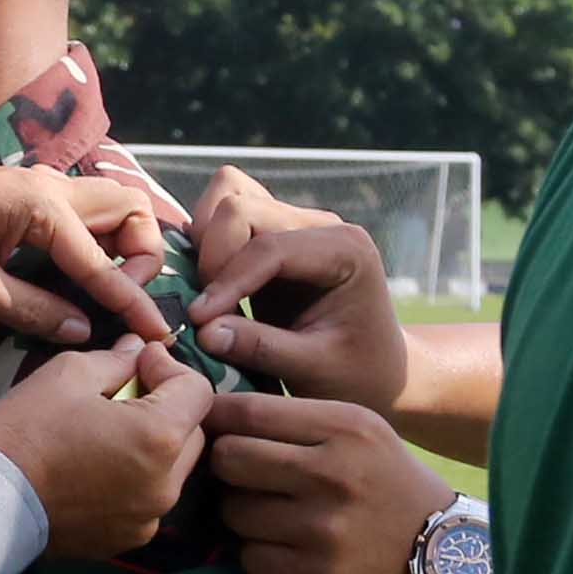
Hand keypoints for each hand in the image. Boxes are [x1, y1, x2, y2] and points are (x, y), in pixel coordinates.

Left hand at [0, 164, 172, 347]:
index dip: (130, 301)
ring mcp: (44, 188)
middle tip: (120, 296)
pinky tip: (83, 274)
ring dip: (125, 244)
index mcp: (40, 206)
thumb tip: (81, 331)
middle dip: (142, 254)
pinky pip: (86, 214)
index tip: (156, 332)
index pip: (102, 261)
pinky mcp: (33, 197)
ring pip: (114, 207)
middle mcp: (53, 188)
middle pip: (132, 210)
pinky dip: (100, 240)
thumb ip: (28, 308)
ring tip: (106, 287)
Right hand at [0, 342, 216, 560]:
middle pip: (194, 432)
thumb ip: (117, 359)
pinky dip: (136, 480)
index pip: (198, 390)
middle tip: (125, 398)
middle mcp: (167, 482)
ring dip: (155, 447)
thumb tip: (139, 350)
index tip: (138, 364)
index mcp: (159, 436)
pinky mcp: (128, 538)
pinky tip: (98, 472)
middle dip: (168, 409)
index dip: (170, 368)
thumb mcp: (67, 374)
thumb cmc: (24, 430)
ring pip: (174, 469)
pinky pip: (149, 499)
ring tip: (111, 437)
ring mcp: (149, 516)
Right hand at [177, 169, 408, 411]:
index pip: (270, 246)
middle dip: (211, 256)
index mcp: (345, 250)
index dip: (226, 281)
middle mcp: (320, 226)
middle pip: (240, 207)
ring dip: (204, 244)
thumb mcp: (314, 370)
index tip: (197, 322)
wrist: (375, 372)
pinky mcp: (270, 236)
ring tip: (204, 294)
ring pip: (227, 199)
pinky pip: (224, 220)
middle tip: (203, 309)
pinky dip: (204, 247)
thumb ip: (261, 348)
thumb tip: (202, 330)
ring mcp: (294, 225)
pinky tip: (206, 289)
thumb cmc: (355, 374)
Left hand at [204, 394, 453, 573]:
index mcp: (345, 427)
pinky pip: (249, 558)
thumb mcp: (358, 434)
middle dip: (226, 470)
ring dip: (242, 517)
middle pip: (229, 459)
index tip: (205, 428)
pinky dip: (260, 556)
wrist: (446, 554)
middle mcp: (335, 473)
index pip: (247, 411)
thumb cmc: (382, 484)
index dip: (214, 420)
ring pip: (233, 512)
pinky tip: (290, 552)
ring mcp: (325, 527)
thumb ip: (293, 421)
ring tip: (277, 518)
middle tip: (244, 480)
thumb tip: (205, 410)